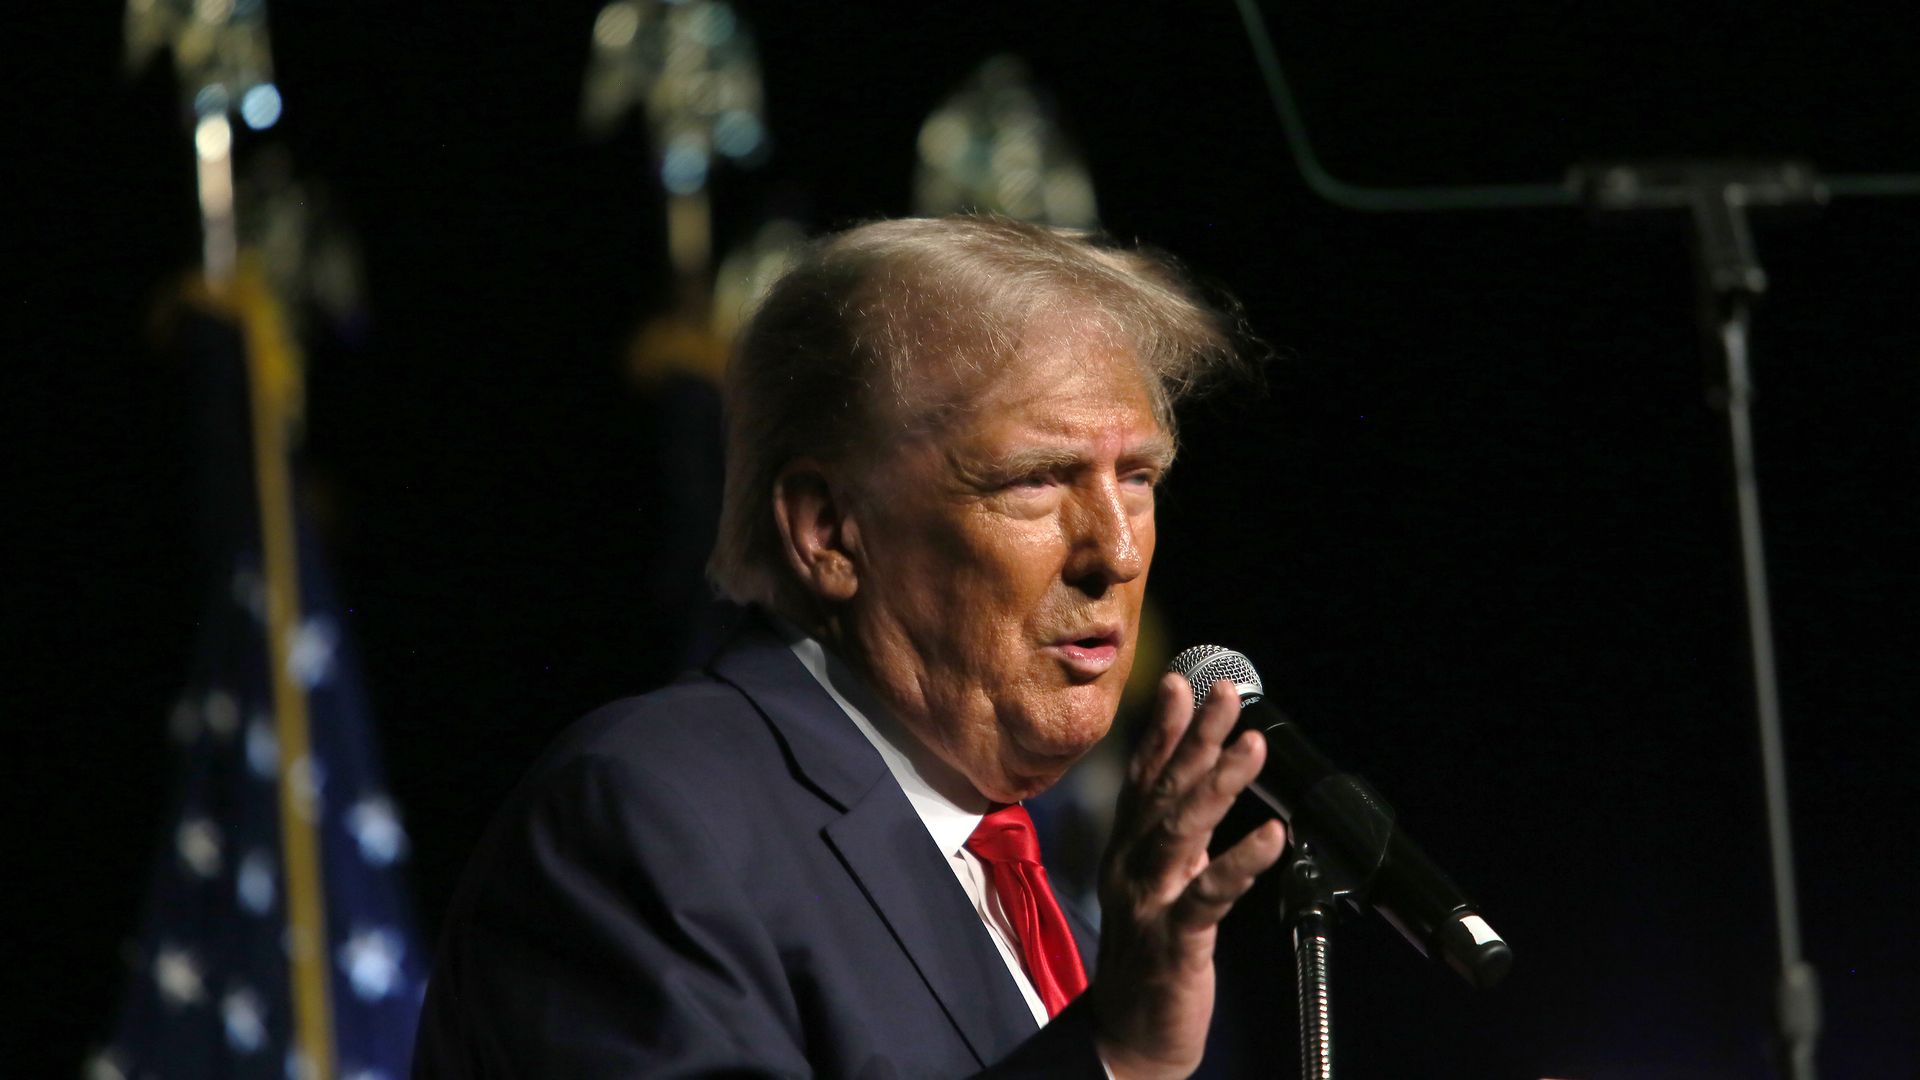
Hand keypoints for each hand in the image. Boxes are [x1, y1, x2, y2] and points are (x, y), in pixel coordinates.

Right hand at [1088, 674, 1288, 1079]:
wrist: (1128, 1036)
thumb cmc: (1151, 954)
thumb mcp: (1160, 881)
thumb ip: (1177, 830)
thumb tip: (1201, 777)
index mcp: (1130, 850)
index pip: (1145, 777)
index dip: (1163, 728)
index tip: (1182, 681)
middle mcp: (1132, 867)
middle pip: (1165, 791)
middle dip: (1196, 738)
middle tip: (1227, 693)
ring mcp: (1149, 902)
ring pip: (1181, 832)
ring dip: (1217, 785)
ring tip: (1252, 746)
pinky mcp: (1173, 942)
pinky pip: (1208, 897)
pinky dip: (1239, 864)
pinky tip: (1271, 839)